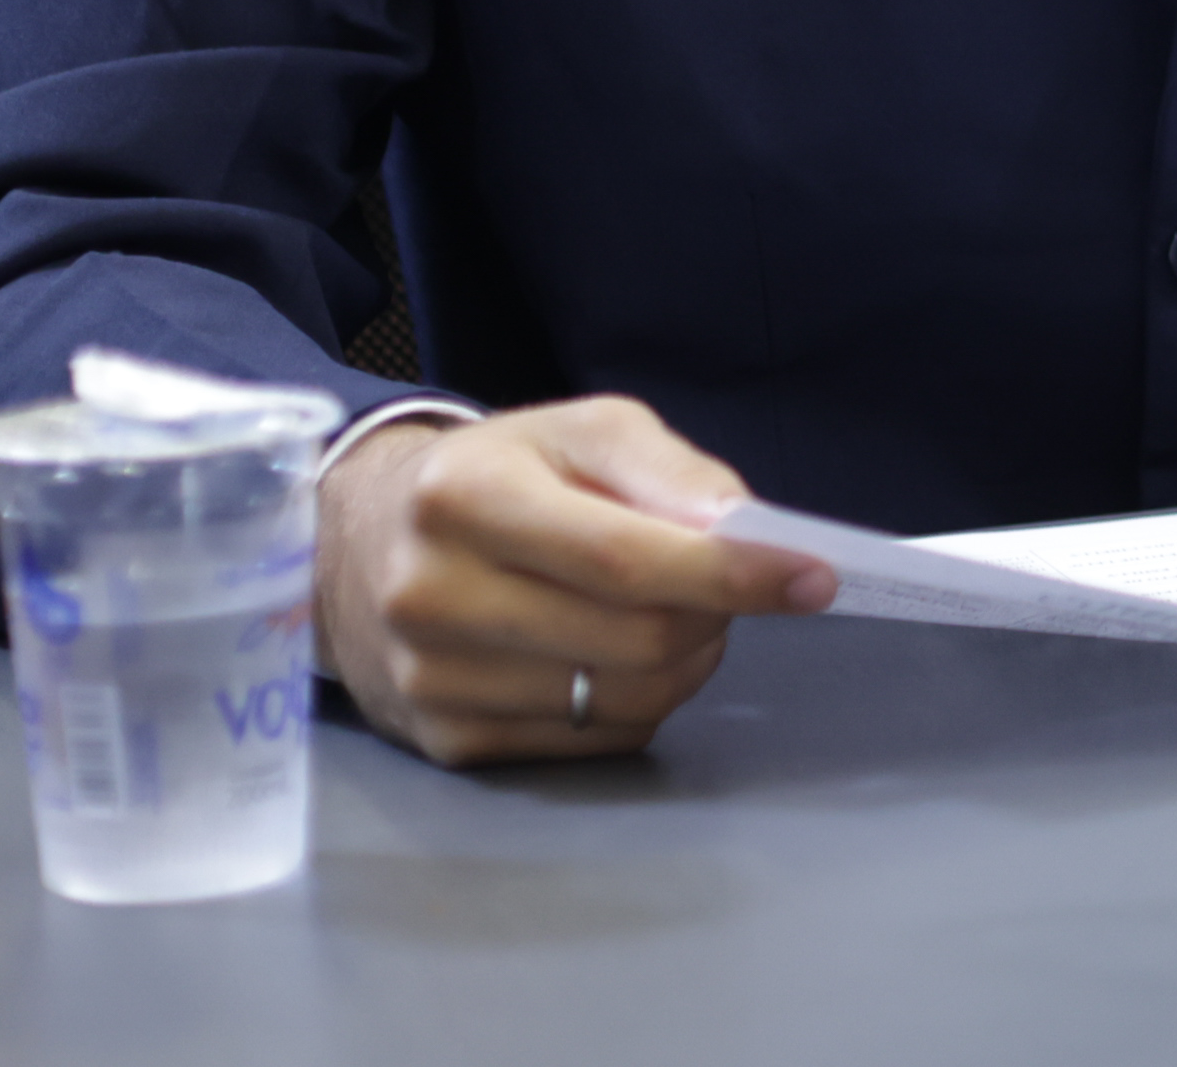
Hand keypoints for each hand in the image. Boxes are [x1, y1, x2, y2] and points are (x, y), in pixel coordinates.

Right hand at [316, 396, 830, 766]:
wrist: (363, 546)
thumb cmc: (500, 477)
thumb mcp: (579, 433)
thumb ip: (668, 471)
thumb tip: (743, 532)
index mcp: (466, 497)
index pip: (625, 557)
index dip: (732, 574)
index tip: (814, 578)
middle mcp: (433, 593)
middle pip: (634, 639)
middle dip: (715, 616)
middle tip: (734, 588)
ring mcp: (432, 678)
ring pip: (621, 700)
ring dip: (686, 663)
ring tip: (675, 616)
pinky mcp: (444, 740)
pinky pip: (590, 743)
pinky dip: (638, 704)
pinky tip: (617, 658)